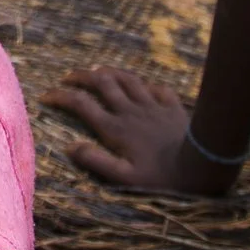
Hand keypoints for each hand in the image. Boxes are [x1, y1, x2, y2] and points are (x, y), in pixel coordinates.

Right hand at [45, 68, 241, 194]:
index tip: (46, 96)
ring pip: (126, 79)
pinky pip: (156, 88)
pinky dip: (144, 84)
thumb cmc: (163, 177)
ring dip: (109, 72)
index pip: (81, 104)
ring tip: (98, 71)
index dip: (60, 97)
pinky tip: (142, 86)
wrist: (204, 164)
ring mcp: (153, 105)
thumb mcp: (126, 178)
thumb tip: (70, 147)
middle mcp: (130, 111)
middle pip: (101, 83)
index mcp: (115, 128)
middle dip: (81, 76)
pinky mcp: (173, 106)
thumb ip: (96, 161)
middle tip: (68, 77)